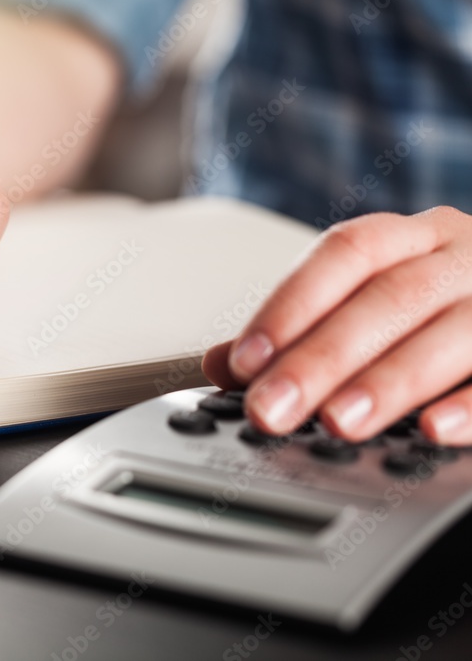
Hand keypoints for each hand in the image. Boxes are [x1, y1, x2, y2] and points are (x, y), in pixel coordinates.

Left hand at [202, 206, 471, 444]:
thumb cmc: (436, 303)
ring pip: (451, 332)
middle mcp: (461, 258)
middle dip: (323, 357)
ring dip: (390, 381)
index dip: (291, 306)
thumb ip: (299, 330)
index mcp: (410, 239)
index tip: (246, 359)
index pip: (344, 255)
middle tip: (274, 407)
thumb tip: (221, 364)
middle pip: (388, 298)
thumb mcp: (369, 298)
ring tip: (340, 421)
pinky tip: (436, 430)